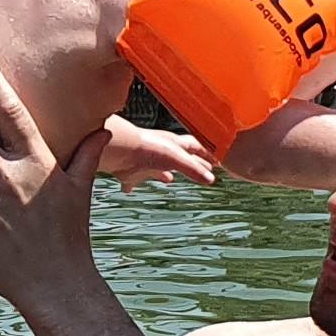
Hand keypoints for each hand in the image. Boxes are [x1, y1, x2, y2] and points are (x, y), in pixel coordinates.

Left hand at [94, 116, 216, 188]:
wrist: (120, 149)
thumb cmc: (149, 148)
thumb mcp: (177, 159)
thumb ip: (193, 169)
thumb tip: (211, 179)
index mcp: (174, 144)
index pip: (195, 147)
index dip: (206, 155)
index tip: (216, 162)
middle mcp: (160, 151)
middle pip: (179, 158)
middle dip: (189, 164)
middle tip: (200, 171)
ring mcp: (144, 161)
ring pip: (157, 168)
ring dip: (163, 174)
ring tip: (169, 180)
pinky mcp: (130, 172)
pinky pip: (131, 181)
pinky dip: (132, 186)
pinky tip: (130, 192)